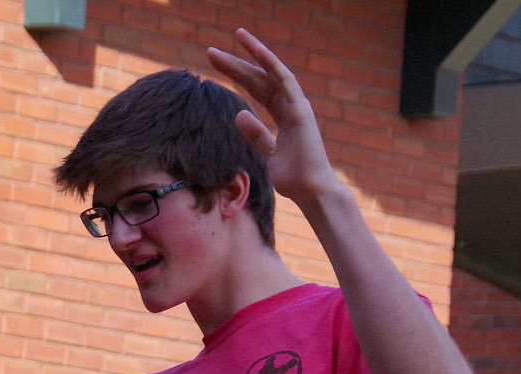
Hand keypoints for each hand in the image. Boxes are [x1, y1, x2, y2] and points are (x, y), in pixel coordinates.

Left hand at [205, 29, 340, 203]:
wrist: (309, 192)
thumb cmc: (293, 177)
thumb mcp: (267, 153)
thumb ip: (256, 134)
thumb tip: (239, 115)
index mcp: (284, 115)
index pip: (257, 88)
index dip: (237, 74)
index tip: (215, 63)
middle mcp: (291, 106)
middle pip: (259, 78)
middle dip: (236, 64)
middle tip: (211, 51)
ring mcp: (297, 106)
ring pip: (271, 73)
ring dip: (253, 53)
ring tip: (237, 35)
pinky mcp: (300, 110)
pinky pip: (285, 81)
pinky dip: (272, 63)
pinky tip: (257, 50)